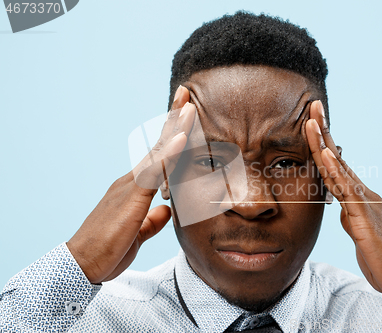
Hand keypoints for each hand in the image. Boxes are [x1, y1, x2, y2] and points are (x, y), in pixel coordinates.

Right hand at [67, 86, 195, 283]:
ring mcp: (130, 186)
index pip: (158, 156)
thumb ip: (153, 220)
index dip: (172, 136)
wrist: (83, 264)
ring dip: (175, 129)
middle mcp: (132, 180)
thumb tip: (168, 209)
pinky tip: (181, 139)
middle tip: (186, 94)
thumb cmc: (108, 248)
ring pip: (157, 152)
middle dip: (173, 119)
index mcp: (135, 188)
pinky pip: (152, 173)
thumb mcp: (139, 233)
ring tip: (189, 106)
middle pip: (158, 145)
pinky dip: (168, 155)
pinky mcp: (130, 198)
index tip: (185, 115)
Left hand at [305, 100, 381, 301]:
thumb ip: (350, 215)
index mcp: (357, 197)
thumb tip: (341, 206)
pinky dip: (334, 171)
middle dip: (324, 131)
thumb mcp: (359, 232)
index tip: (312, 122)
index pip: (336, 165)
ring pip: (339, 169)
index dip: (323, 144)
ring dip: (324, 144)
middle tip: (313, 106)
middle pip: (337, 158)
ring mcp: (364, 203)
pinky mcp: (365, 217)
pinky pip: (347, 191)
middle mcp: (362, 193)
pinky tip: (325, 155)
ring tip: (313, 121)